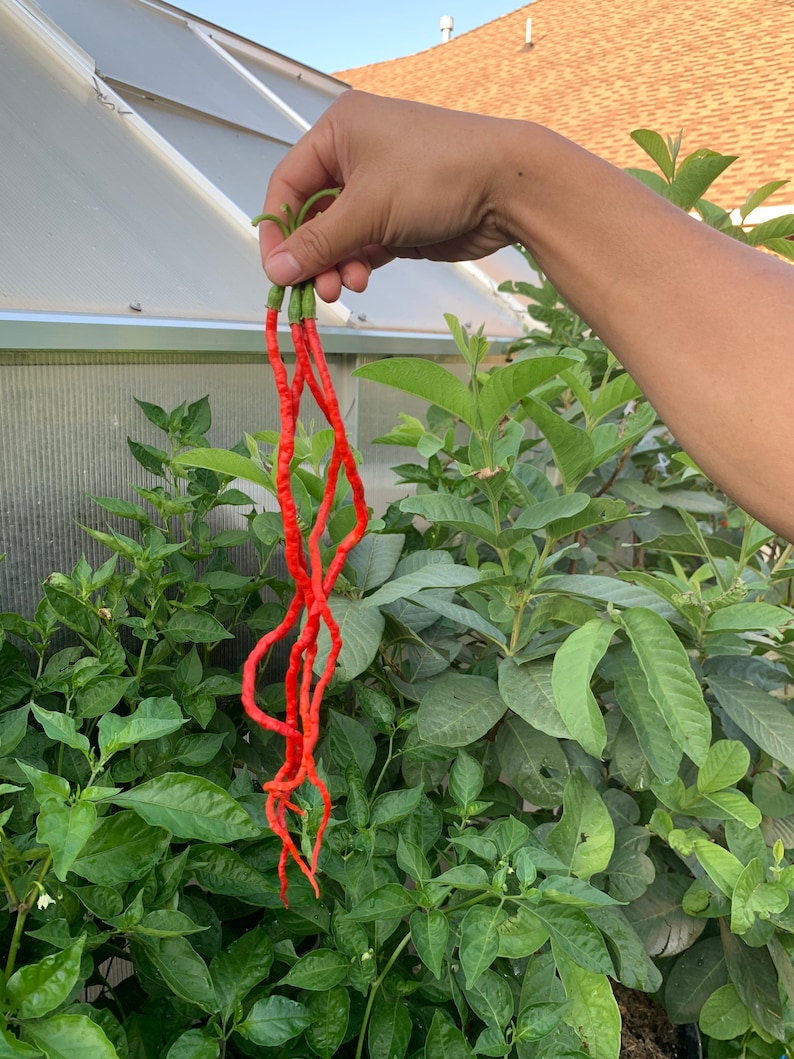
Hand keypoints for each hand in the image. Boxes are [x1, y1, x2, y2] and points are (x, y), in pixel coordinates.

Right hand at [260, 91, 519, 302]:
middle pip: (312, 216)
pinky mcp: (399, 219)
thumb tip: (276, 270)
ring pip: (339, 236)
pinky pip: (364, 246)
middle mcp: (354, 157)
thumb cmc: (437, 174)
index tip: (276, 268)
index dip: (278, 229)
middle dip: (313, 255)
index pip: (288, 184)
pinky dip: (358, 264)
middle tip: (315, 288)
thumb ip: (318, 243)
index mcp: (338, 133)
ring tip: (345, 286)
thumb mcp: (367, 209)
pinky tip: (362, 279)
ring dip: (336, 265)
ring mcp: (379, 189)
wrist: (508, 186)